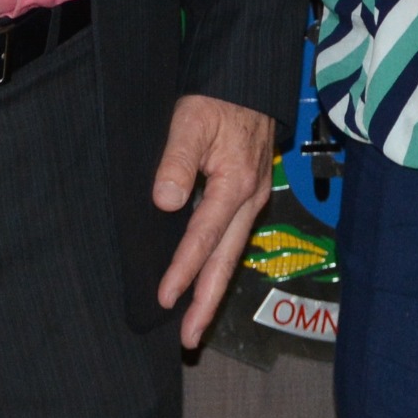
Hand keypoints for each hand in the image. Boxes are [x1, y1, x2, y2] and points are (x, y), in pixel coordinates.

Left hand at [149, 92, 279, 347]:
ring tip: (195, 323)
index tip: (164, 299)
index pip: (204, 237)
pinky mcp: (249, 194)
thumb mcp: (191, 118)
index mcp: (236, 184)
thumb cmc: (218, 97)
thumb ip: (177, 160)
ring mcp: (253, 198)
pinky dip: (218, 264)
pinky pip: (232, 239)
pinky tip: (205, 278)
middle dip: (208, 302)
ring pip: (232, 253)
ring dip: (213, 289)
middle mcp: (250, 198)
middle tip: (189, 339)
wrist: (249, 78)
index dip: (184, 270)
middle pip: (227, 260)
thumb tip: (164, 202)